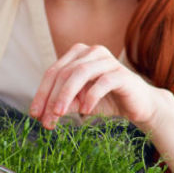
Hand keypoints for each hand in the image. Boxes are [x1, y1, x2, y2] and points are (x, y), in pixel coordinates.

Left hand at [29, 43, 167, 129]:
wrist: (139, 105)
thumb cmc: (106, 100)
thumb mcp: (79, 103)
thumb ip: (62, 104)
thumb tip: (41, 114)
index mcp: (78, 54)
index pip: (53, 72)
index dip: (41, 93)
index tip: (34, 115)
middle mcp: (91, 52)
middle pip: (64, 73)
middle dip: (51, 98)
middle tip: (45, 120)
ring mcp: (107, 60)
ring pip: (79, 74)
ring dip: (66, 95)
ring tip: (59, 114)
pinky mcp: (121, 73)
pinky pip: (102, 82)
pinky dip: (90, 97)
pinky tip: (84, 111)